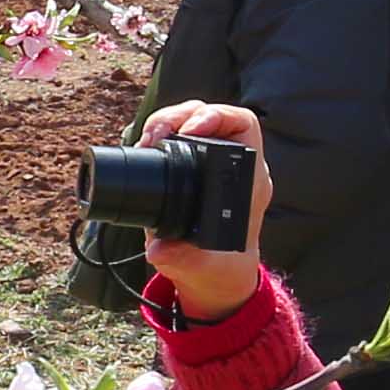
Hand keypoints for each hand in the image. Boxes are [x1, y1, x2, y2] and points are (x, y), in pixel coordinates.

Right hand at [137, 100, 272, 319]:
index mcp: (248, 179)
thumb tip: (160, 250)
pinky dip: (156, 134)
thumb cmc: (218, 267)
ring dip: (165, 121)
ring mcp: (208, 162)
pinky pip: (173, 135)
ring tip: (146, 139)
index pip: (243, 125)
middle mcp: (230, 164)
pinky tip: (142, 146)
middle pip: (208, 114)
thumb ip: (184, 259)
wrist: (213, 274)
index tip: (190, 130)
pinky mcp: (187, 167)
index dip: (217, 117)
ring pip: (188, 119)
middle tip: (154, 135)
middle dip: (179, 116)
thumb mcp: (202, 267)